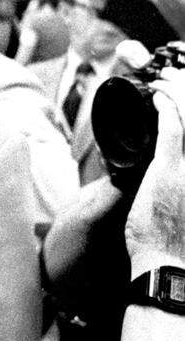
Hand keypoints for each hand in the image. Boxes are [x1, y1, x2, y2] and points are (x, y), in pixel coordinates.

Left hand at [126, 66, 184, 273]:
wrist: (172, 267)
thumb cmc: (179, 240)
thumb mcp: (184, 201)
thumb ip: (180, 175)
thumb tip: (171, 157)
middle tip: (179, 73)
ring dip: (178, 90)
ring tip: (167, 79)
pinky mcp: (171, 168)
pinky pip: (172, 125)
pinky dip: (165, 105)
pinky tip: (158, 95)